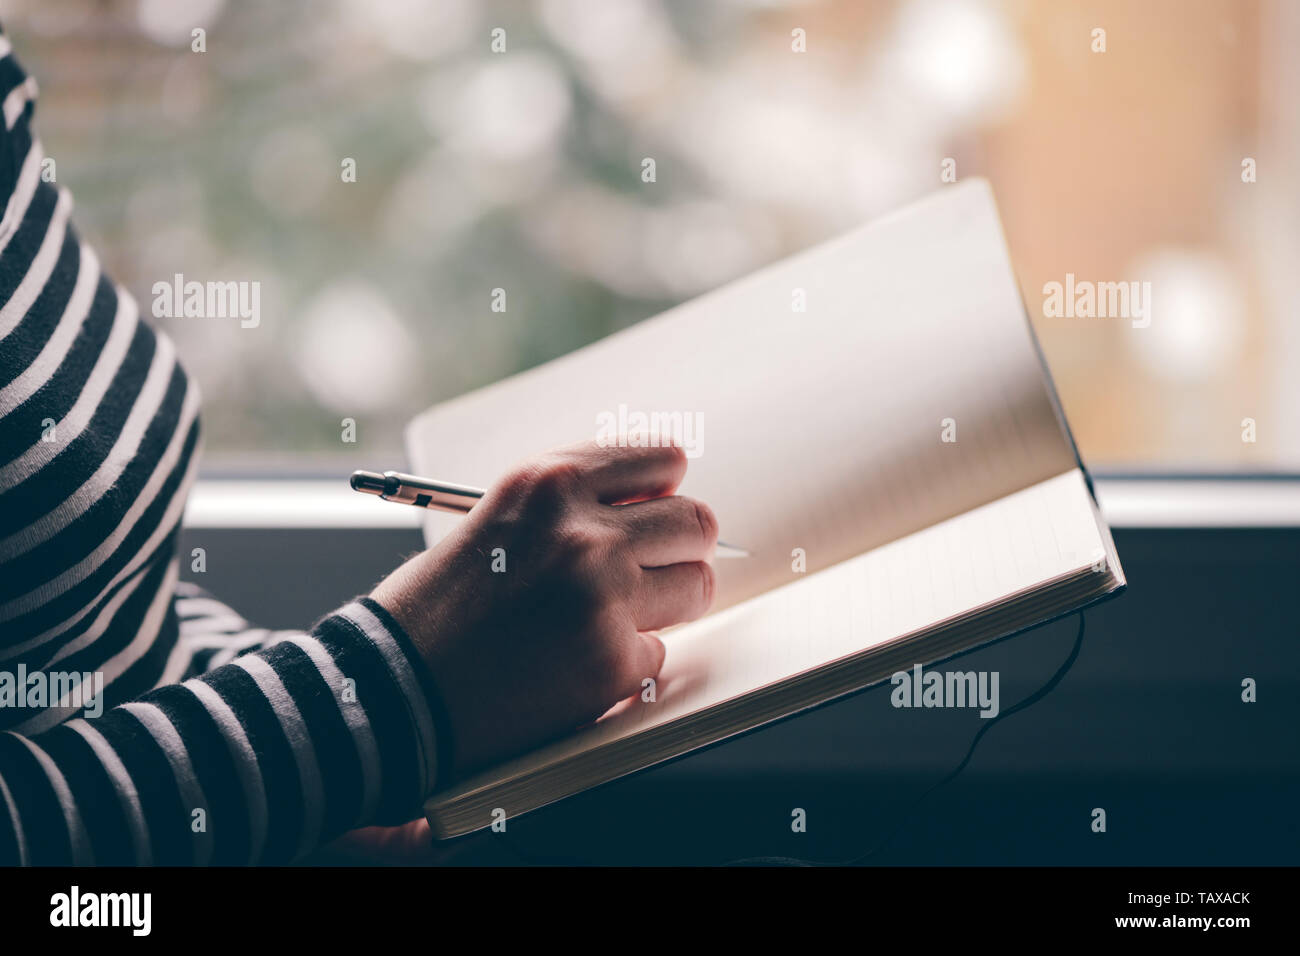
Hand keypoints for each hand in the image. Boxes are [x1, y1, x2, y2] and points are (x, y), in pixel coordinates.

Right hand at [370, 440, 718, 776]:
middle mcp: (583, 532)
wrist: (392, 690)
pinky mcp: (612, 662)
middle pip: (695, 522)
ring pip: (695, 585)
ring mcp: (603, 598)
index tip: (653, 510)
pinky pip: (660, 652)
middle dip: (678, 549)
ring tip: (614, 618)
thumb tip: (650, 508)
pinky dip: (629, 662)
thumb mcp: (499, 518)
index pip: (660, 459)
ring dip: (667, 604)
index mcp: (549, 482)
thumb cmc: (435, 609)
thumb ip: (573, 506)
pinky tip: (577, 664)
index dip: (661, 492)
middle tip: (647, 572)